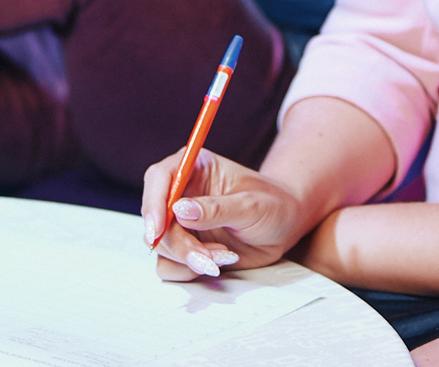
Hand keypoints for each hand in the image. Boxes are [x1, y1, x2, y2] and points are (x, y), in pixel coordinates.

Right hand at [140, 148, 314, 281]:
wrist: (285, 226)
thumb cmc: (273, 205)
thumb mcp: (251, 205)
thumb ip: (216, 208)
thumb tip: (179, 210)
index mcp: (194, 167)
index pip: (159, 178)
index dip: (153, 203)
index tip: (157, 231)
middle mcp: (182, 193)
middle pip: (157, 219)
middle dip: (179, 244)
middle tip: (207, 259)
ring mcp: (181, 222)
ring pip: (161, 246)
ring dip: (188, 258)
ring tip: (225, 257)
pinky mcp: (185, 247)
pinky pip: (170, 265)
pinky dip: (190, 270)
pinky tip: (220, 262)